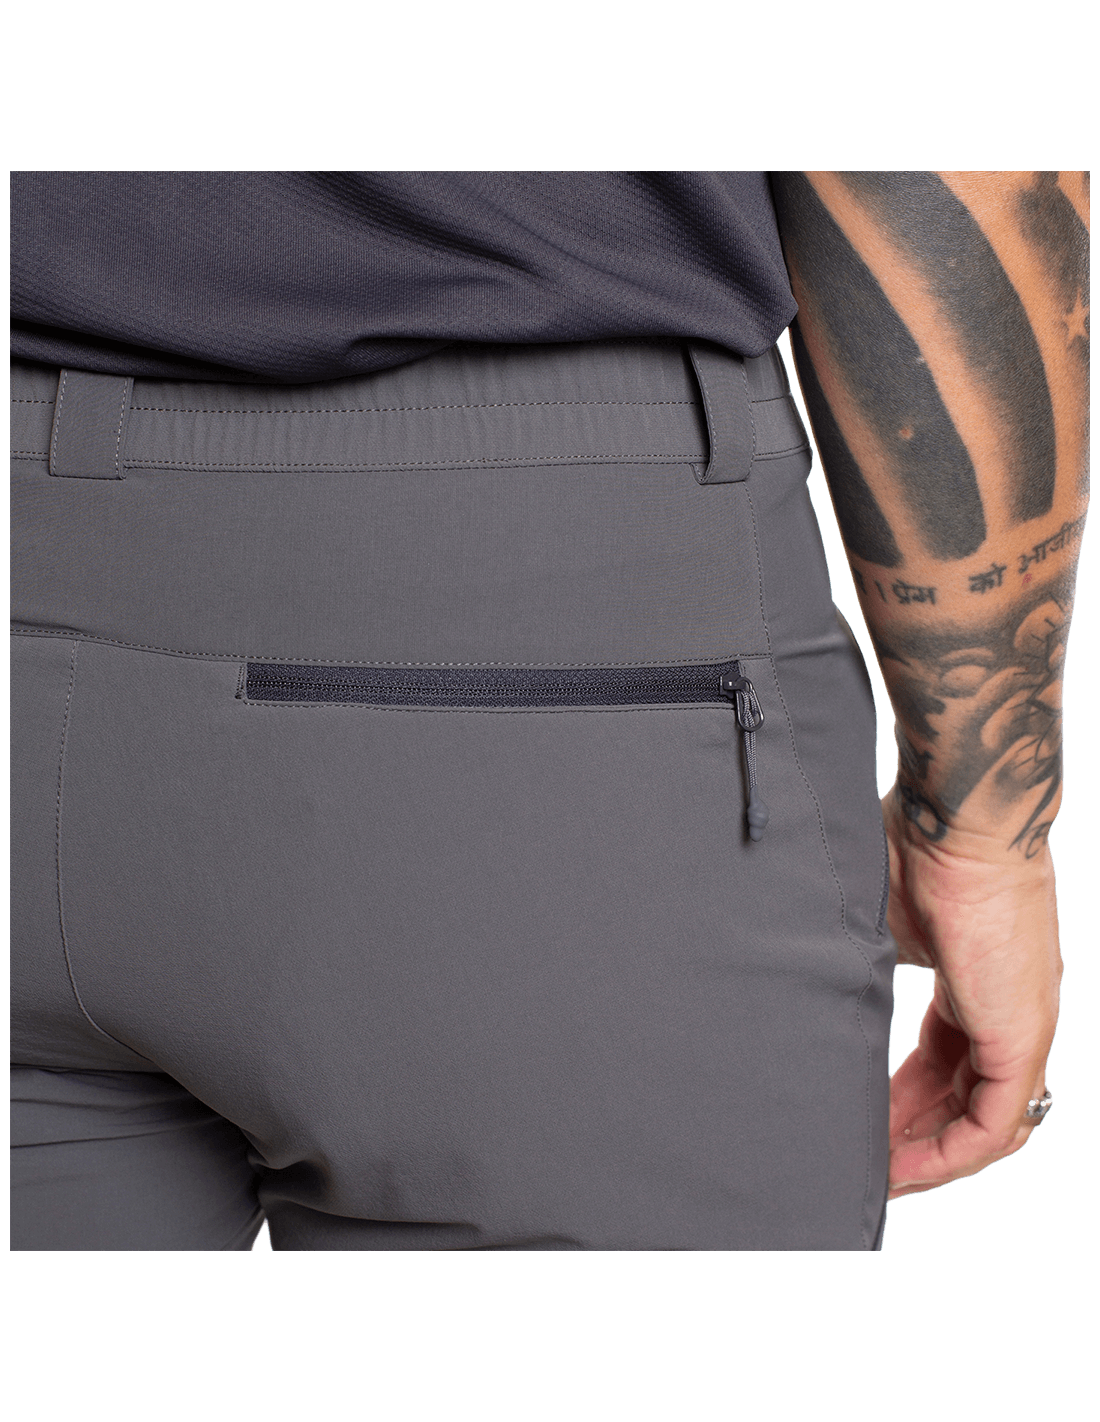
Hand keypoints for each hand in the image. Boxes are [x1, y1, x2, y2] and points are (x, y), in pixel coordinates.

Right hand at [882, 786, 1061, 1199]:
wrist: (956, 817)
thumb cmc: (921, 842)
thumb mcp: (883, 925)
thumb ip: (866, 966)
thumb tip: (819, 984)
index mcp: (980, 980)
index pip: (948, 1059)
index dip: (906, 1098)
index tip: (865, 1119)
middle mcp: (1009, 1009)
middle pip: (964, 1097)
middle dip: (913, 1135)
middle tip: (865, 1161)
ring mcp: (1022, 1025)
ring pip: (984, 1121)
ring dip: (930, 1154)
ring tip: (879, 1176)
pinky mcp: (1020, 1036)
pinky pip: (992, 1125)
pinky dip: (949, 1154)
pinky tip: (904, 1169)